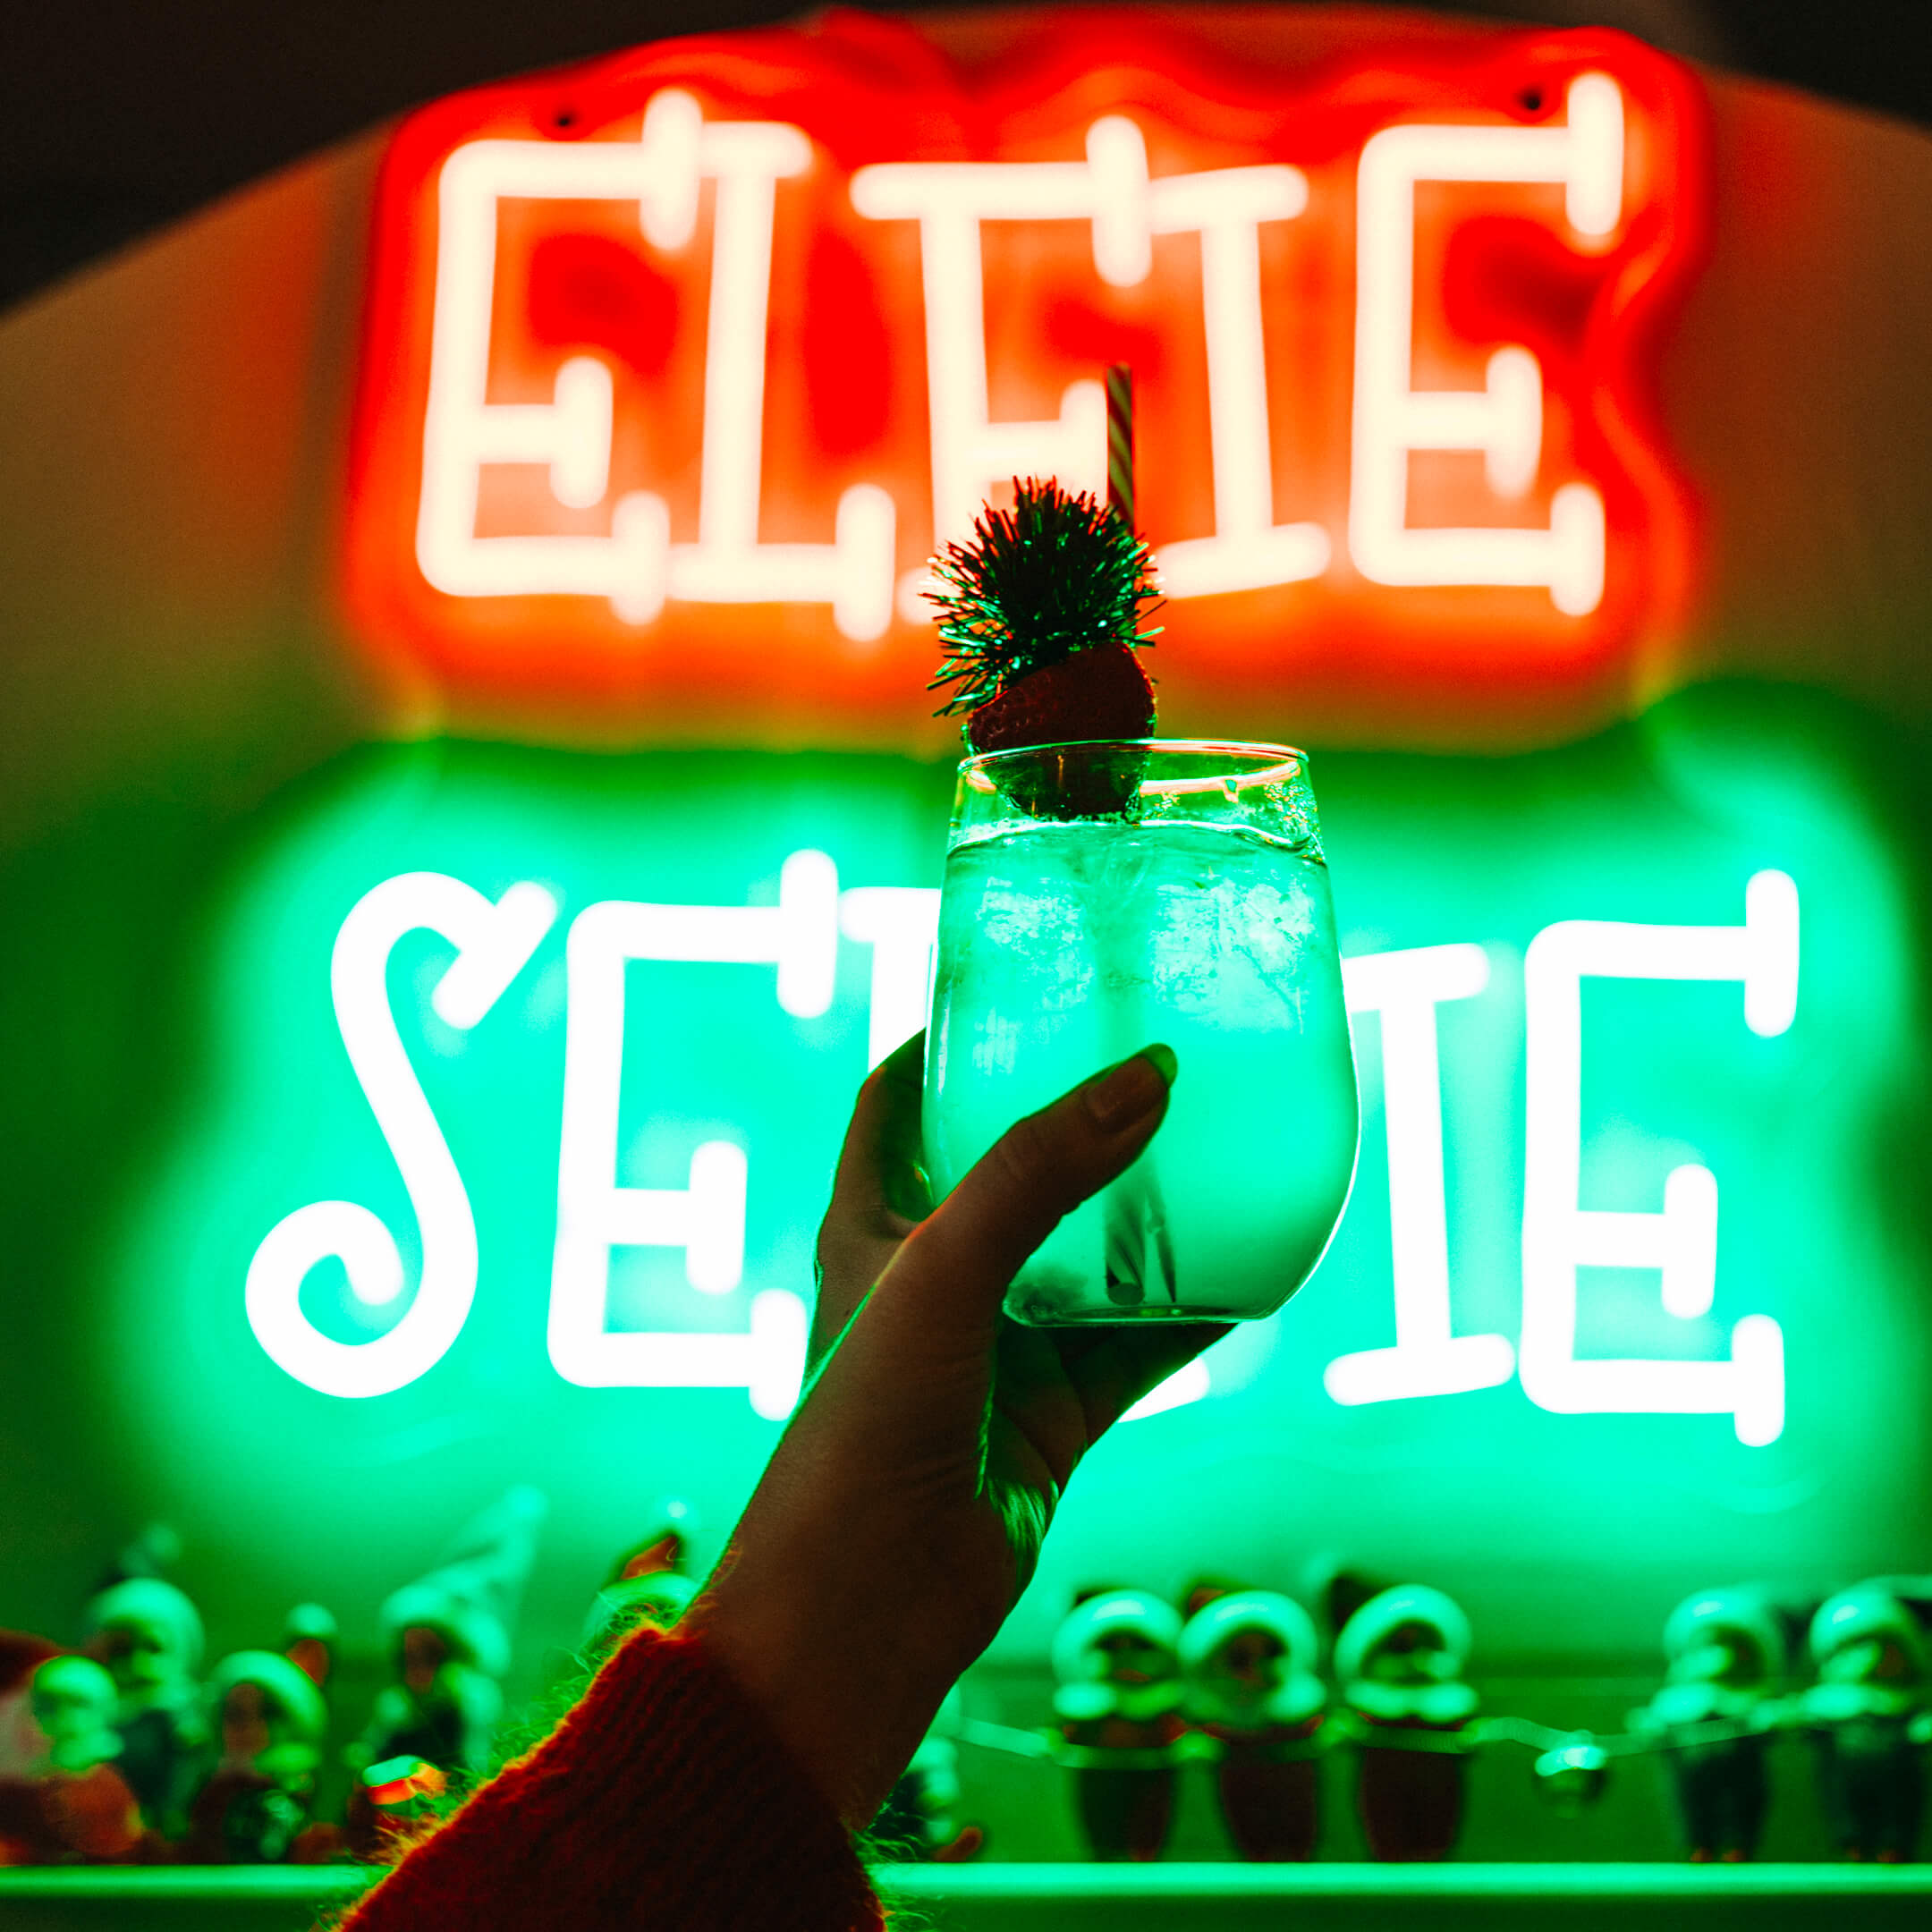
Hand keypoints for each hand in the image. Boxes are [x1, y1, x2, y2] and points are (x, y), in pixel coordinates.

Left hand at [690, 1034, 1225, 1827]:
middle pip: (1009, 1173)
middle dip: (1073, 1120)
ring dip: (1149, 1217)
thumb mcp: (941, 1270)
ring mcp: (995, 1350)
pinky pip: (1136, 1349)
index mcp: (869, 1226)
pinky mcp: (1051, 1418)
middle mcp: (931, 1279)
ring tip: (1223, 1147)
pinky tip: (1257, 1273)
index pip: (895, 1104)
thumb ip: (1035, 1172)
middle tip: (1153, 1060)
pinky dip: (1191, 1315)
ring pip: (1088, 1262)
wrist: (866, 1605)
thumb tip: (1145, 1077)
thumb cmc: (865, 1426)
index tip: (1010, 988)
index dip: (941, 1042)